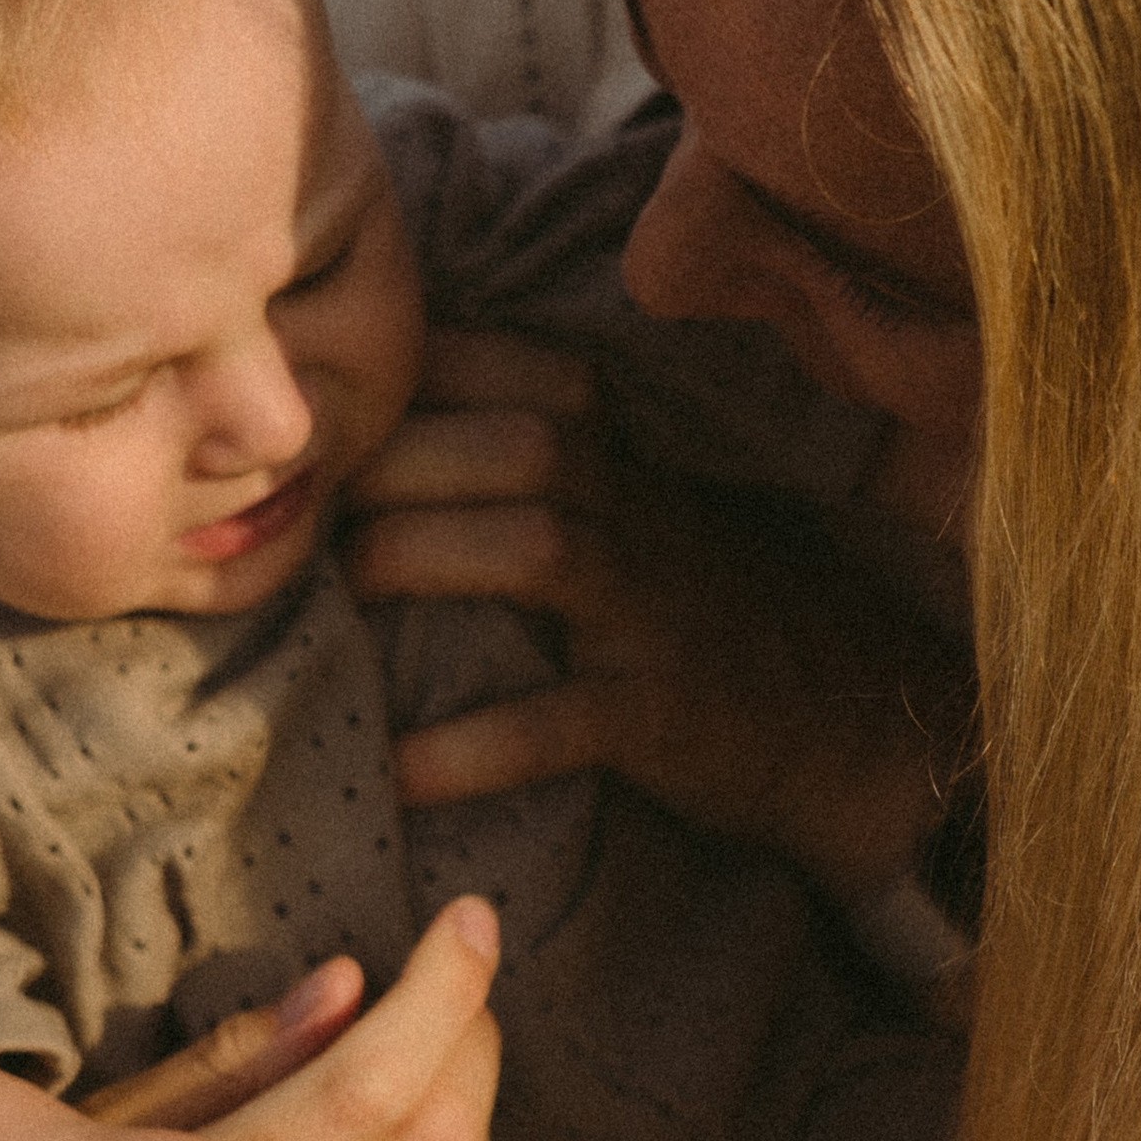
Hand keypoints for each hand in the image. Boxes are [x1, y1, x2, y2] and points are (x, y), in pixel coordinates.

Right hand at [160, 886, 505, 1140]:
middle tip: (451, 976)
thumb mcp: (143, 1118)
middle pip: (448, 1107)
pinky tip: (423, 1121)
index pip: (381, 1064)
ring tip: (435, 1043)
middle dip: (465, 1023)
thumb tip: (347, 979)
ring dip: (467, 1080)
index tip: (470, 914)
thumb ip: (246, 1053)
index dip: (440, 983)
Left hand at [343, 328, 977, 899]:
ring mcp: (651, 610)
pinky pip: (559, 722)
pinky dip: (473, 747)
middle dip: (398, 463)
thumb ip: (516, 451)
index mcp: (616, 451)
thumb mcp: (623, 500)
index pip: (514, 369)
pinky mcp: (658, 713)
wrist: (836, 711)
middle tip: (304, 511)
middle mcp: (635, 510)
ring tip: (343, 598)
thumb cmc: (684, 598)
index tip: (327, 408)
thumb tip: (356, 435)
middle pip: (514, 445)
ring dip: (425, 560)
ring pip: (537, 547)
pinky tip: (401, 770)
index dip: (415, 375)